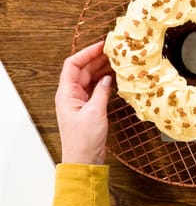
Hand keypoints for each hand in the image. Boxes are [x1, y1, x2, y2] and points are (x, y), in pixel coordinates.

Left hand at [55, 41, 112, 164]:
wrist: (84, 160)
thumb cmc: (84, 139)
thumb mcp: (95, 112)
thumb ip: (102, 91)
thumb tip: (108, 78)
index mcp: (66, 93)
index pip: (72, 64)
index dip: (87, 53)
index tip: (102, 45)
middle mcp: (71, 94)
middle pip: (83, 69)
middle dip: (97, 59)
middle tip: (114, 51)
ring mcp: (80, 101)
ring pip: (91, 78)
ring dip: (103, 69)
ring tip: (118, 61)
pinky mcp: (88, 108)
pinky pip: (96, 88)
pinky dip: (105, 82)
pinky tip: (116, 78)